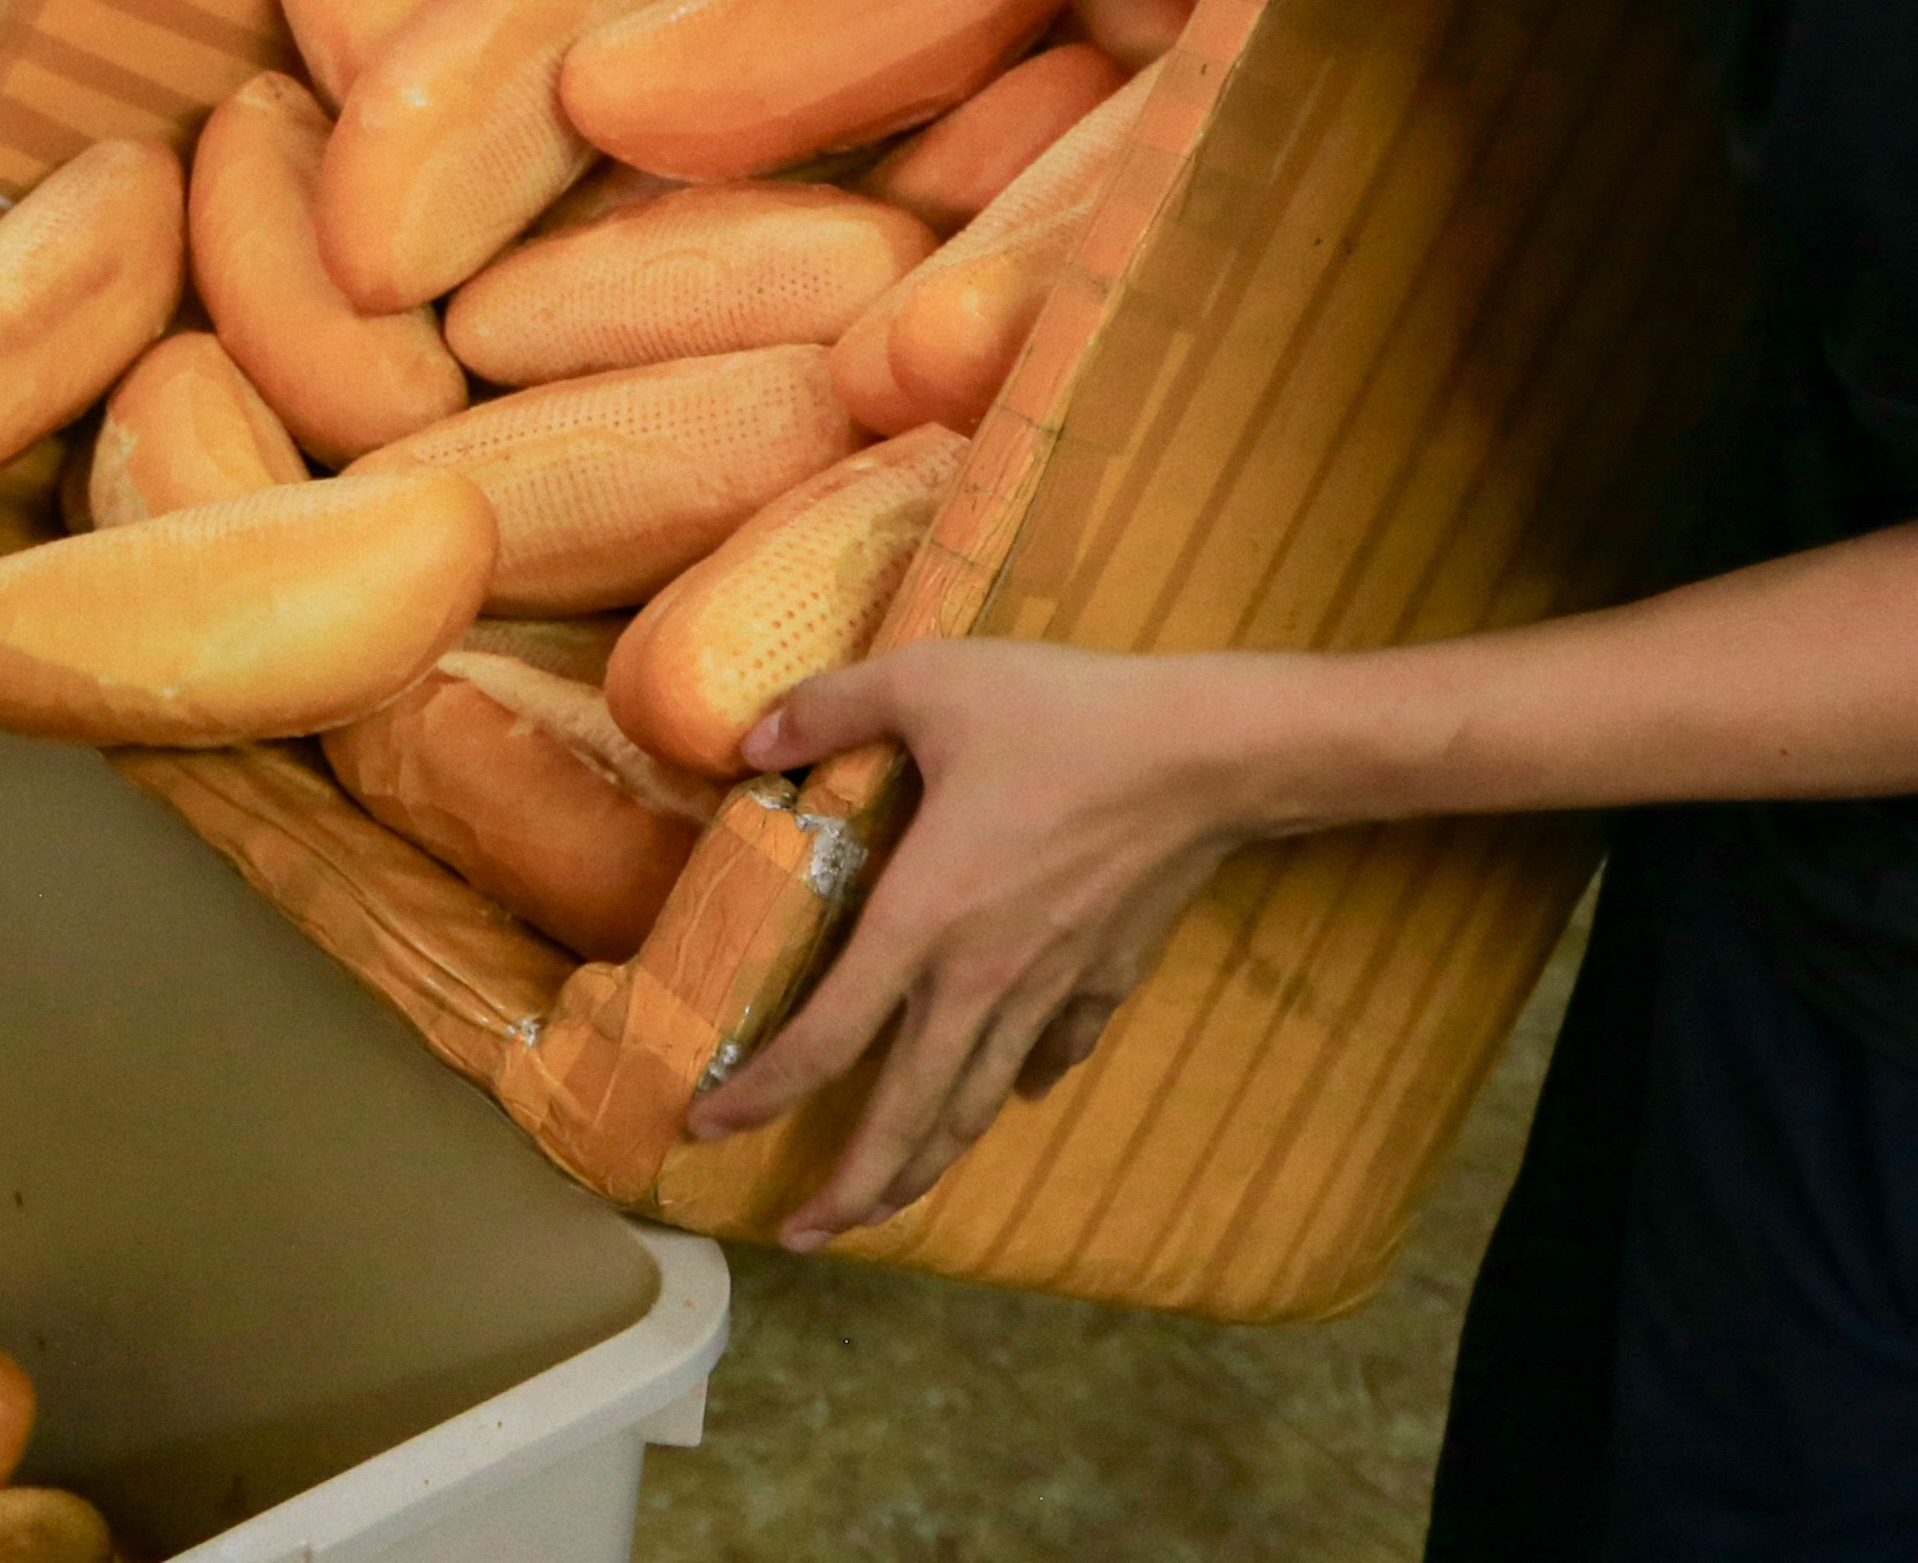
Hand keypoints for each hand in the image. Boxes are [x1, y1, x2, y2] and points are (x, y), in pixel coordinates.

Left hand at [683, 640, 1258, 1247]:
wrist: (1208, 755)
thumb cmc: (1066, 714)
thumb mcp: (931, 681)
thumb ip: (832, 707)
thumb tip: (749, 738)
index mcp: (924, 919)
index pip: (828, 1035)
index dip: (763, 1091)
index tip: (709, 1126)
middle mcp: (980, 978)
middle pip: (906, 1114)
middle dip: (850, 1191)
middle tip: (799, 1236)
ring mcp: (1049, 989)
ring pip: (976, 1105)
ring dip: (924, 1166)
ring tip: (885, 1207)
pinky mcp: (1106, 979)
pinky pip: (1052, 1054)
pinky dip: (1021, 1085)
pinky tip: (1014, 1093)